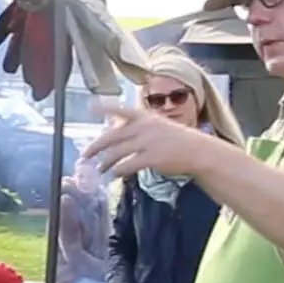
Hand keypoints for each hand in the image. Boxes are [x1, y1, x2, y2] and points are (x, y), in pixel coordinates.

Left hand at [84, 104, 223, 180]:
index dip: (105, 108)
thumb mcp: (159, 126)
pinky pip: (127, 165)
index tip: (91, 106)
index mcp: (145, 117)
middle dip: (96, 146)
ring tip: (99, 170)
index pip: (122, 110)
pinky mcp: (151, 158)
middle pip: (112, 136)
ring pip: (117, 153)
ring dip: (105, 163)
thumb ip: (139, 128)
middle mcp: (144, 127)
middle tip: (85, 155)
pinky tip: (114, 175)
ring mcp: (147, 142)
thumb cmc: (178, 141)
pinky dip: (118, 171)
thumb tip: (116, 132)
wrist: (198, 151)